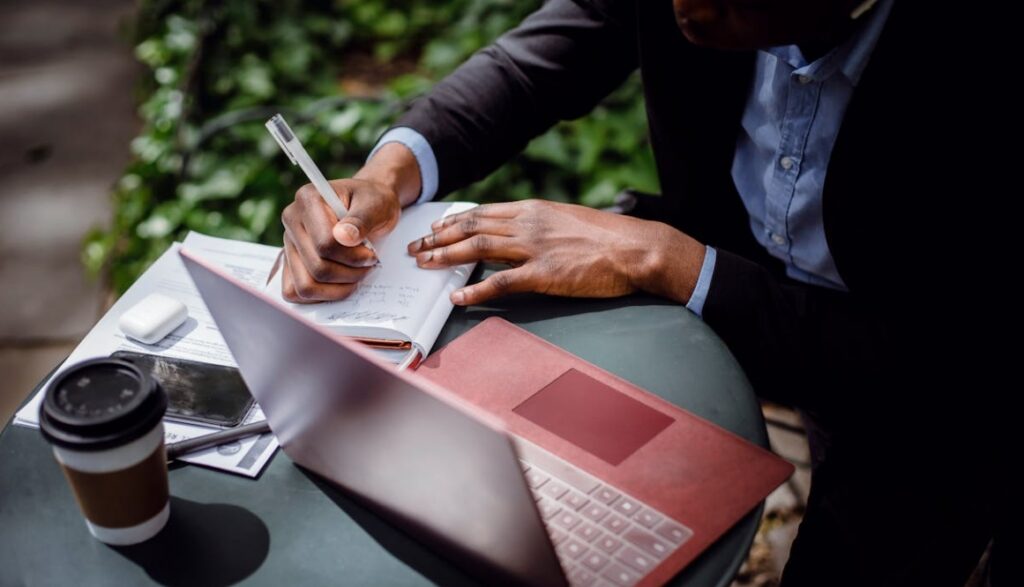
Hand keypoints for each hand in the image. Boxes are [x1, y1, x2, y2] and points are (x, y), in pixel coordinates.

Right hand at [279, 142, 421, 302]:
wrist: (368, 205)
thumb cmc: (372, 202)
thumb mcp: (375, 204)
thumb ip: (361, 219)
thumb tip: (344, 237)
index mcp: (308, 199)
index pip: (325, 244)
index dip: (353, 256)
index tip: (371, 254)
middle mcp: (292, 220)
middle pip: (317, 268)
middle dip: (350, 273)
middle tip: (368, 264)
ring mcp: (288, 243)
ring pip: (306, 286)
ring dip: (338, 288)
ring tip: (357, 274)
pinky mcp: (290, 261)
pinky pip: (294, 292)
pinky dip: (321, 295)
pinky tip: (341, 284)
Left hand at [407, 199, 706, 305]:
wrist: (636, 248)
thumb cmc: (607, 238)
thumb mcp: (567, 221)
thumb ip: (539, 226)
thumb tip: (515, 235)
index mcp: (534, 210)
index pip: (482, 212)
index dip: (453, 221)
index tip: (433, 228)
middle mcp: (528, 224)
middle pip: (472, 227)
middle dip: (438, 237)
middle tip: (416, 247)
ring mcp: (535, 248)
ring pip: (478, 248)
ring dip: (445, 256)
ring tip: (423, 265)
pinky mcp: (545, 274)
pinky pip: (501, 282)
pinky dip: (475, 288)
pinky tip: (457, 295)